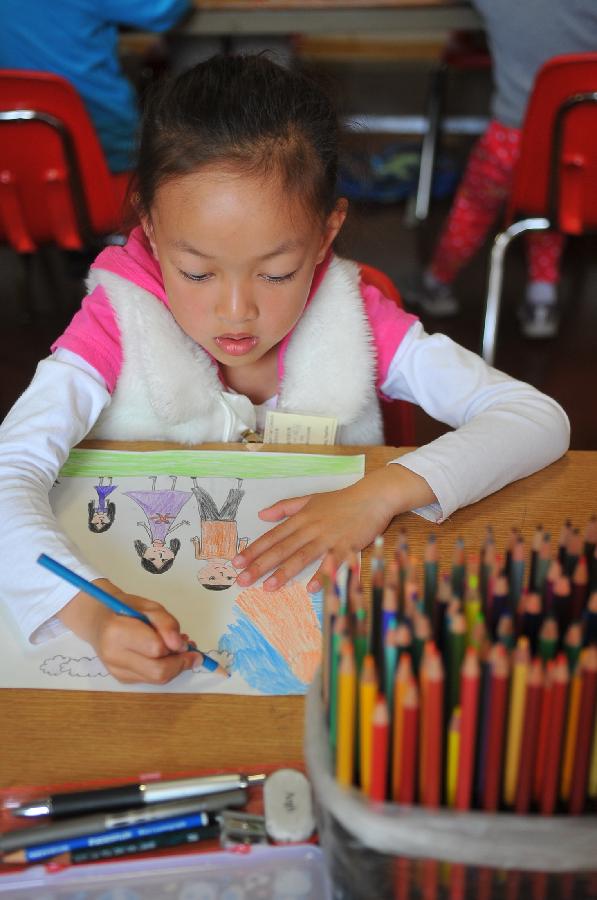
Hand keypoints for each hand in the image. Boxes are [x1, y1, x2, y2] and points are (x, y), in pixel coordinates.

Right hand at [58, 580, 195, 683]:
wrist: (97, 621)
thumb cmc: (124, 608)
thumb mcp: (148, 606)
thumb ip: (166, 623)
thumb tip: (181, 646)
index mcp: (117, 632)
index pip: (156, 649)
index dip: (176, 646)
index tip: (185, 639)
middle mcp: (113, 656)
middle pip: (158, 671)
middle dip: (181, 663)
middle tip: (194, 652)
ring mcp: (116, 670)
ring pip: (157, 678)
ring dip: (175, 667)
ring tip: (181, 650)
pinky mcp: (121, 678)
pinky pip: (151, 679)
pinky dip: (164, 668)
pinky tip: (166, 655)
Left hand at [233, 464, 434, 591]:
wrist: (372, 497)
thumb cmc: (342, 500)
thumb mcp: (310, 499)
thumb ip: (285, 507)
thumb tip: (262, 514)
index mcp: (301, 518)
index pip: (272, 536)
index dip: (254, 549)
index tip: (236, 562)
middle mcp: (311, 529)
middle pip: (282, 549)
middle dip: (260, 565)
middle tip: (242, 580)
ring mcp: (328, 539)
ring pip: (302, 557)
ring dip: (284, 573)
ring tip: (267, 587)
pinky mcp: (347, 547)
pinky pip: (332, 563)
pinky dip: (322, 575)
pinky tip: (311, 588)